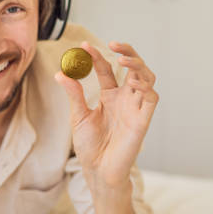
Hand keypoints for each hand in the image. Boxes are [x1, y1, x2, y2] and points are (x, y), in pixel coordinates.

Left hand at [55, 41, 158, 189]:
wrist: (97, 170)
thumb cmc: (90, 146)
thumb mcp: (78, 116)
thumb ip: (74, 94)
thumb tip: (60, 73)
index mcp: (110, 96)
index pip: (106, 69)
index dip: (97, 56)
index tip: (83, 46)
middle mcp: (125, 98)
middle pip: (133, 67)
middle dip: (126, 52)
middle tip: (112, 43)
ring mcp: (135, 107)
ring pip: (146, 77)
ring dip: (138, 65)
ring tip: (122, 58)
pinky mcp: (143, 119)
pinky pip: (151, 98)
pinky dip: (146, 86)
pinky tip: (134, 80)